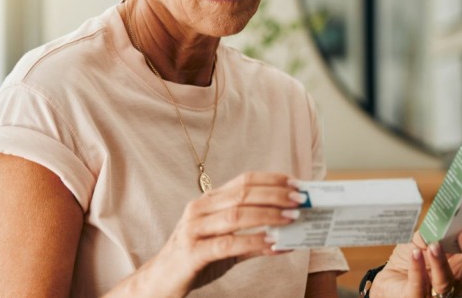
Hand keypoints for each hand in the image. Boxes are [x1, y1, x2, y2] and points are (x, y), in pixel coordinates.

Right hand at [105, 171, 302, 297]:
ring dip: (268, 215)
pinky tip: (272, 243)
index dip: (271, 180)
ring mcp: (194, 230)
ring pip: (236, 215)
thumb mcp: (227, 246)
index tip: (295, 183)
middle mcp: (200, 210)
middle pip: (242, 194)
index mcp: (208, 202)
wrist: (161, 281)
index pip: (243, 181)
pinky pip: (227, 244)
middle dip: (275, 195)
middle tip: (300, 200)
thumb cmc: (195, 260)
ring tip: (291, 218)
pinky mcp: (192, 253)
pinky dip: (252, 242)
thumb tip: (286, 238)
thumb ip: (253, 240)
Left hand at [370, 224, 461, 297]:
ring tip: (434, 245)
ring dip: (442, 262)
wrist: (391, 278)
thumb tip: (444, 212)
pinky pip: (420, 286)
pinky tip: (415, 254)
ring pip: (447, 282)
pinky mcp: (417, 297)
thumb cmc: (412, 258)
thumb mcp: (425, 239)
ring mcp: (439, 293)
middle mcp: (457, 282)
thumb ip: (436, 229)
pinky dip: (418, 269)